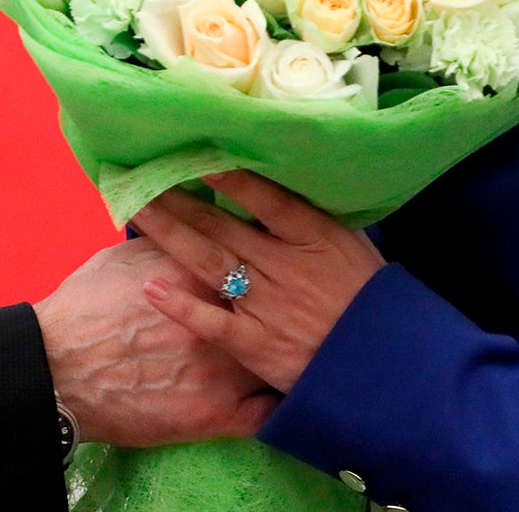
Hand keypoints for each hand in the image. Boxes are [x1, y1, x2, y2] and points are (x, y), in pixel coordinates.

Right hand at [33, 235, 277, 446]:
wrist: (56, 371)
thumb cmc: (83, 309)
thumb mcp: (124, 259)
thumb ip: (164, 242)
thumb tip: (179, 221)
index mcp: (200, 275)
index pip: (254, 258)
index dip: (266, 261)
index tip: (273, 262)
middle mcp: (221, 320)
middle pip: (275, 309)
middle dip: (287, 307)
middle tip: (296, 305)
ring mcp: (223, 370)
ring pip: (277, 362)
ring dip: (286, 356)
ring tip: (297, 350)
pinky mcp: (216, 415)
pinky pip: (266, 413)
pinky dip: (276, 404)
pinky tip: (280, 398)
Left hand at [129, 170, 383, 392]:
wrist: (383, 366)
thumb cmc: (369, 299)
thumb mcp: (353, 244)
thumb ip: (314, 217)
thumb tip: (285, 181)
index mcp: (313, 236)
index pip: (264, 197)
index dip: (229, 175)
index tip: (193, 153)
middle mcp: (284, 264)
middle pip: (220, 225)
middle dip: (176, 199)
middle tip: (138, 174)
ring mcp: (267, 304)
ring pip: (207, 261)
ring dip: (168, 235)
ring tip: (134, 210)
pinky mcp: (256, 343)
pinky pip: (212, 321)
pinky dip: (181, 305)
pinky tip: (150, 288)